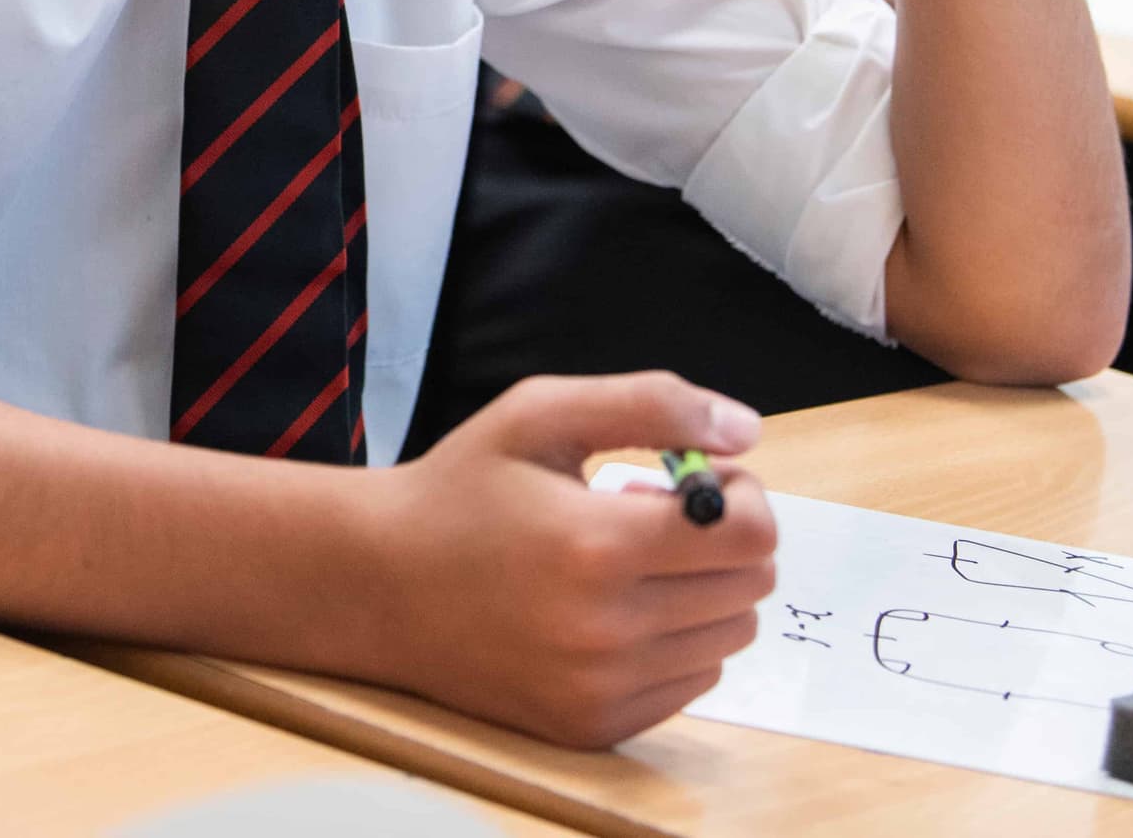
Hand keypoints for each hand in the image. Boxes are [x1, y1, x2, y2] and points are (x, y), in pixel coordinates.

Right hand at [351, 373, 776, 747]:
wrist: (379, 586)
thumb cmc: (462, 489)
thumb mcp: (540, 413)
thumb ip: (651, 405)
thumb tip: (744, 430)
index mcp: (598, 545)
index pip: (752, 536)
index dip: (742, 497)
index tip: (699, 481)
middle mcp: (607, 631)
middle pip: (750, 588)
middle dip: (724, 540)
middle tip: (660, 517)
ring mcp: (601, 689)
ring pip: (728, 639)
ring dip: (702, 593)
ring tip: (634, 562)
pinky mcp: (594, 726)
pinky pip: (690, 683)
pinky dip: (674, 642)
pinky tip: (617, 610)